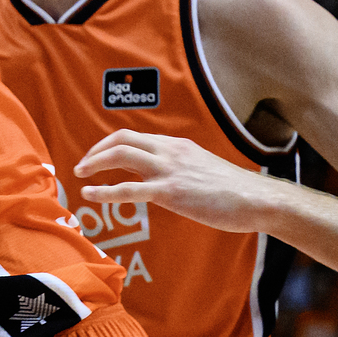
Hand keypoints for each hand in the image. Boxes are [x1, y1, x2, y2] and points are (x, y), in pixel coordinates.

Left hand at [75, 127, 285, 233]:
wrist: (258, 200)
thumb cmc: (235, 190)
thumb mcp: (203, 168)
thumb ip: (181, 167)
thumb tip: (165, 177)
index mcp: (177, 145)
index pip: (134, 136)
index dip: (110, 145)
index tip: (97, 156)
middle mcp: (170, 152)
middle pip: (121, 139)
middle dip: (96, 150)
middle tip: (82, 165)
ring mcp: (169, 170)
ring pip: (120, 156)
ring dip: (93, 163)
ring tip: (79, 175)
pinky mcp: (170, 192)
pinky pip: (128, 189)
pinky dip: (103, 191)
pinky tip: (89, 194)